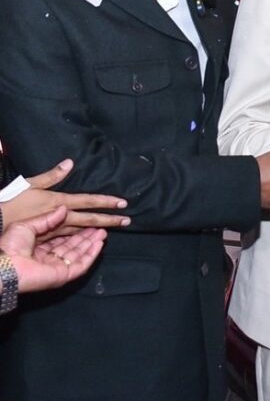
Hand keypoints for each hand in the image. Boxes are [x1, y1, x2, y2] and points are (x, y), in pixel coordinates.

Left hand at [0, 205, 105, 293]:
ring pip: (79, 255)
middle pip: (72, 247)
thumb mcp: (27, 226)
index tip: (85, 222)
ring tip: (103, 233)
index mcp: (38, 249)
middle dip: (86, 237)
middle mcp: (49, 259)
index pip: (60, 240)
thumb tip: (64, 208)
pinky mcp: (64, 275)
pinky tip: (99, 244)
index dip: (73, 231)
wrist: (6, 263)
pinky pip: (82, 264)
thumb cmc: (10, 245)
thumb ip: (47, 219)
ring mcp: (58, 267)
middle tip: (100, 227)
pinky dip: (92, 254)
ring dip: (91, 244)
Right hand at [2, 159, 129, 235]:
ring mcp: (55, 229)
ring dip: (98, 230)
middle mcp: (61, 217)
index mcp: (59, 202)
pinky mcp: (48, 238)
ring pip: (82, 231)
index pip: (89, 201)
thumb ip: (52, 175)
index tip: (123, 203)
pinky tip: (89, 238)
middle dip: (110, 220)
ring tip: (113, 229)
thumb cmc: (11, 200)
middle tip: (128, 221)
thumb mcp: (30, 184)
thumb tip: (70, 162)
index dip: (106, 202)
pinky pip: (69, 238)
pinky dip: (81, 237)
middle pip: (91, 220)